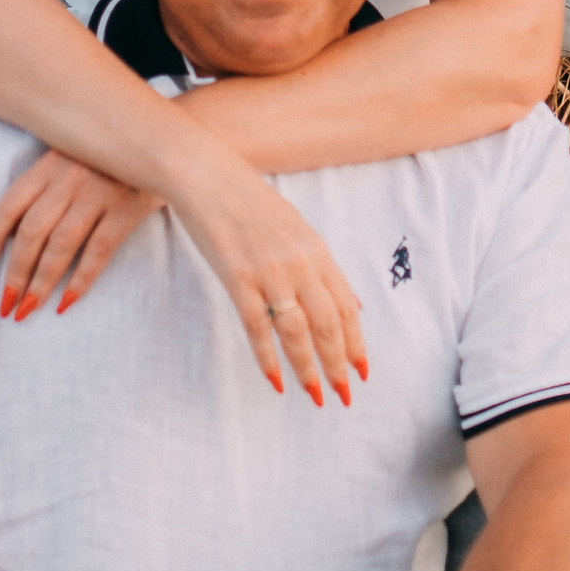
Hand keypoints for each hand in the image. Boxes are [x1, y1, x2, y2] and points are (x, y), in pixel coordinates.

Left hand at [0, 152, 156, 317]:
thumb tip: (16, 233)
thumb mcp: (73, 156)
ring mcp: (98, 192)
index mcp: (49, 163)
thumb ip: (48, 183)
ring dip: (40, 282)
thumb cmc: (112, 153)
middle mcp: (69, 178)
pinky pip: (98, 251)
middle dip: (15, 272)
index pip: (9, 206)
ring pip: (60, 245)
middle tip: (6, 304)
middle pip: (31, 232)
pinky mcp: (126, 208)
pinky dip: (80, 280)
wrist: (166, 138)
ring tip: (28, 309)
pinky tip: (66, 302)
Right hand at [162, 137, 369, 410]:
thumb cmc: (249, 201)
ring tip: (316, 396)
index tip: (363, 371)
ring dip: (308, 368)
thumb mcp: (296, 228)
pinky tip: (275, 381)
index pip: (346, 306)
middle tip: (345, 396)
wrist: (206, 174)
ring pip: (297, 331)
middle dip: (339, 364)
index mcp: (316, 250)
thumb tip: (352, 303)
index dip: (357, 342)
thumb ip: (322, 267)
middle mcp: (299, 262)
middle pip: (328, 324)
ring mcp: (268, 271)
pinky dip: (268, 358)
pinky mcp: (237, 277)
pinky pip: (258, 327)